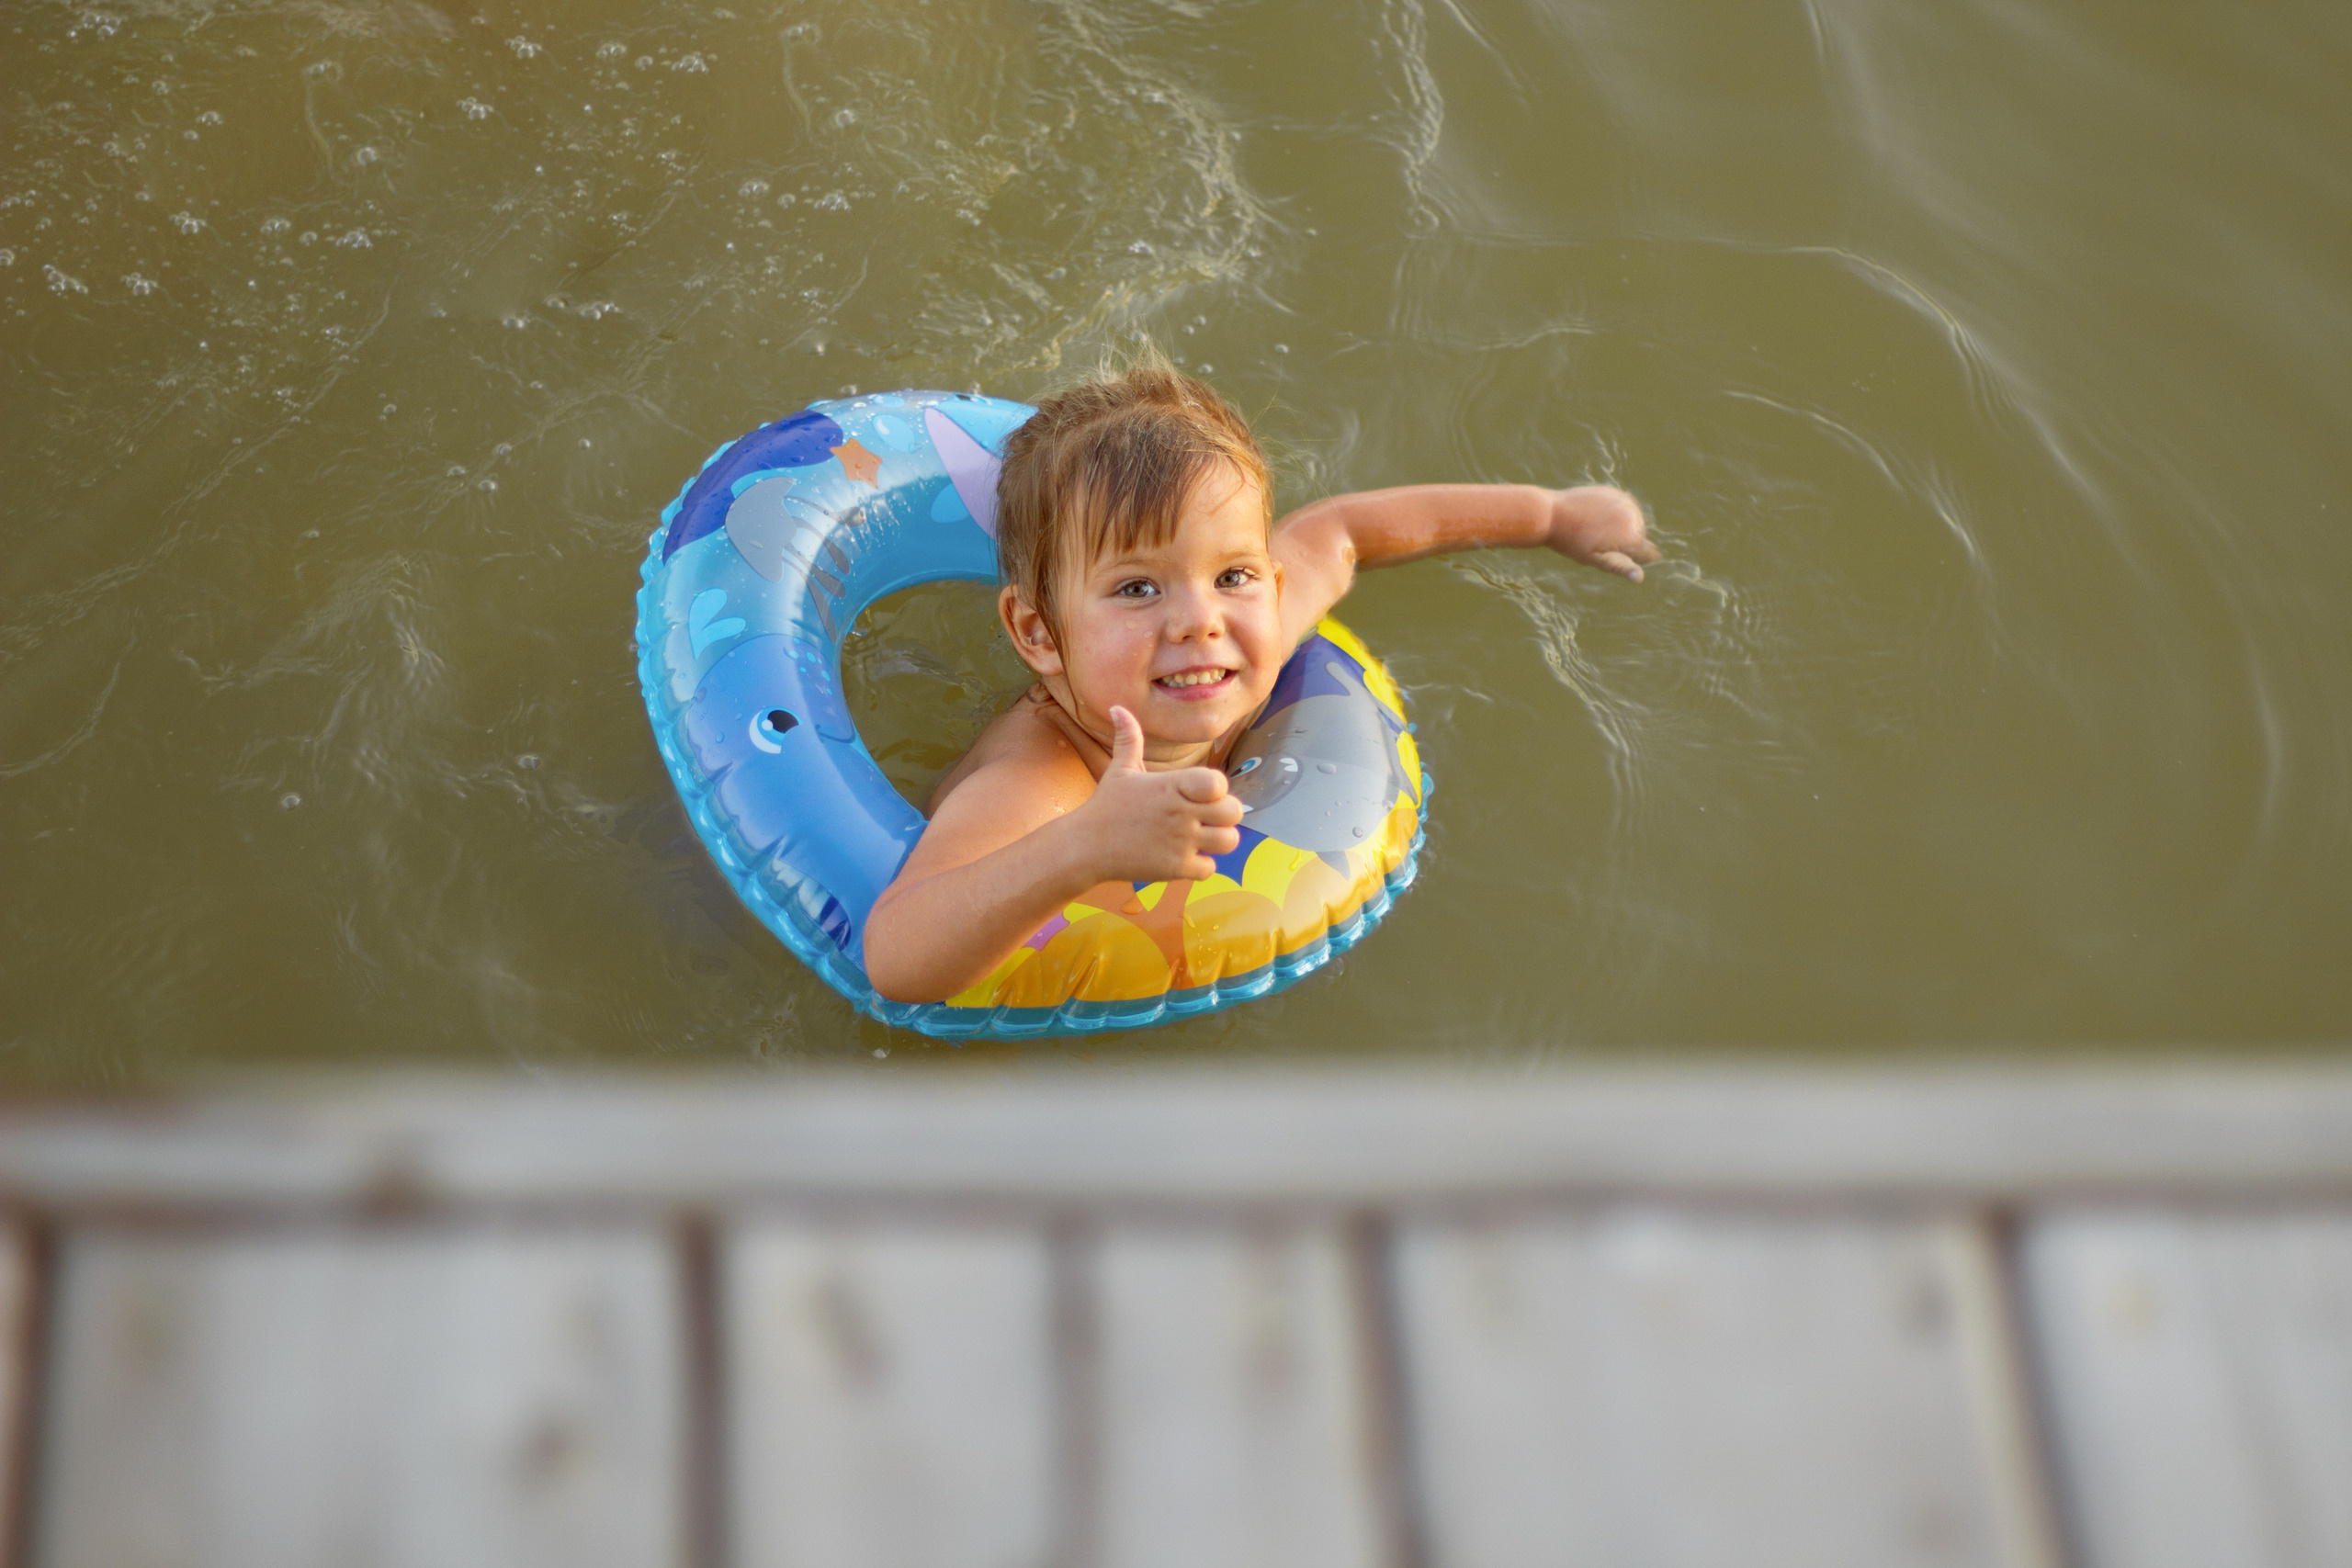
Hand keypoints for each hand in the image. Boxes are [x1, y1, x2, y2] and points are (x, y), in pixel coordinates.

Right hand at [1073, 707, 1244, 883]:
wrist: (1085, 846)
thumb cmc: (1106, 805)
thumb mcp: (1120, 769)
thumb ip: (1129, 738)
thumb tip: (1118, 708)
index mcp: (1171, 785)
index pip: (1219, 783)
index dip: (1218, 789)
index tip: (1202, 795)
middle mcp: (1180, 812)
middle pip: (1233, 812)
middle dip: (1226, 815)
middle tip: (1208, 818)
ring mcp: (1180, 841)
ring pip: (1229, 841)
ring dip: (1219, 841)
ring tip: (1202, 838)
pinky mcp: (1175, 868)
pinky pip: (1210, 868)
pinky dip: (1201, 866)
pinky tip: (1185, 858)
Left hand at [1546, 485, 1659, 581]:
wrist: (1552, 513)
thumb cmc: (1572, 542)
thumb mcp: (1596, 559)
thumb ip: (1621, 567)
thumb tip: (1640, 578)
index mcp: (1632, 536)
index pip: (1650, 553)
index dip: (1637, 559)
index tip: (1619, 557)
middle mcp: (1633, 516)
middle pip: (1641, 537)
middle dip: (1627, 543)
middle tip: (1599, 542)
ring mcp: (1625, 502)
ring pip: (1635, 521)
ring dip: (1624, 528)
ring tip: (1597, 531)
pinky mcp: (1615, 493)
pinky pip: (1625, 508)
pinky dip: (1618, 515)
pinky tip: (1599, 519)